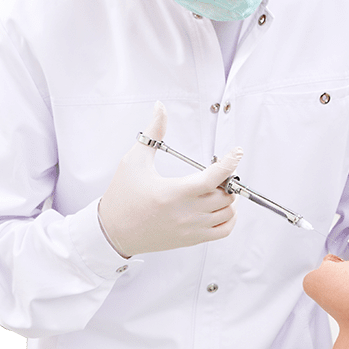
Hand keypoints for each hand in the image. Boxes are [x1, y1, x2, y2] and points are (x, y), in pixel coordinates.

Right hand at [98, 102, 241, 256]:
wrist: (112, 232)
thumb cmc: (122, 197)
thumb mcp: (134, 161)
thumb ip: (152, 133)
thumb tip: (160, 108)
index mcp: (174, 192)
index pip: (213, 177)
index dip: (230, 163)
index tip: (236, 153)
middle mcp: (186, 213)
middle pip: (225, 195)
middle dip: (228, 180)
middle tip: (222, 171)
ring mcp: (191, 229)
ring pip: (228, 213)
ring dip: (230, 198)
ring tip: (222, 187)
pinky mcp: (192, 240)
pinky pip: (223, 232)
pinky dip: (230, 219)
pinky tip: (222, 207)